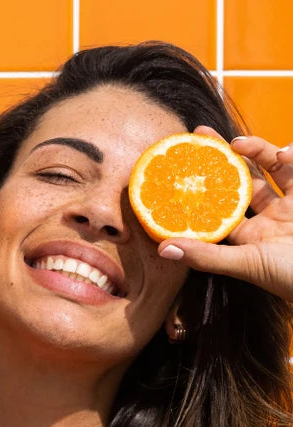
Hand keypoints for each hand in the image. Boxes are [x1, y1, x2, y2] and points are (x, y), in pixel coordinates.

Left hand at [158, 126, 292, 301]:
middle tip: (201, 132)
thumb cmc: (292, 277)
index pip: (215, 205)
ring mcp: (290, 206)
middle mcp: (266, 218)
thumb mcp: (247, 264)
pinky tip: (286, 150)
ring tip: (241, 142)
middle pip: (240, 179)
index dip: (198, 186)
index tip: (179, 163)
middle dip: (222, 155)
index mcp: (245, 235)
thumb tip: (163, 249)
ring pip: (272, 169)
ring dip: (259, 150)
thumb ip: (207, 256)